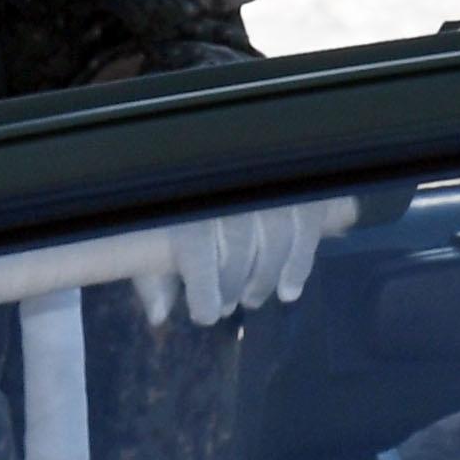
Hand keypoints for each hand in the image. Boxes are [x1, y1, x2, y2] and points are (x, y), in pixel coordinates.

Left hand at [131, 196, 360, 326]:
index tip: (206, 315)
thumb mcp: (155, 228)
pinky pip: (304, 229)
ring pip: (274, 239)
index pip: (197, 246)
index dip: (204, 291)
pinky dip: (299, 265)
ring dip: (265, 279)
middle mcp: (228, 188)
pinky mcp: (296, 185)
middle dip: (235, 285)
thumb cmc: (178, 194)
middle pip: (238, 246)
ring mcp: (265, 183)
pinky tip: (289, 291)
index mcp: (188, 196)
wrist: (213, 144)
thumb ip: (155, 271)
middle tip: (232, 305)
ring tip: (253, 298)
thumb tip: (159, 315)